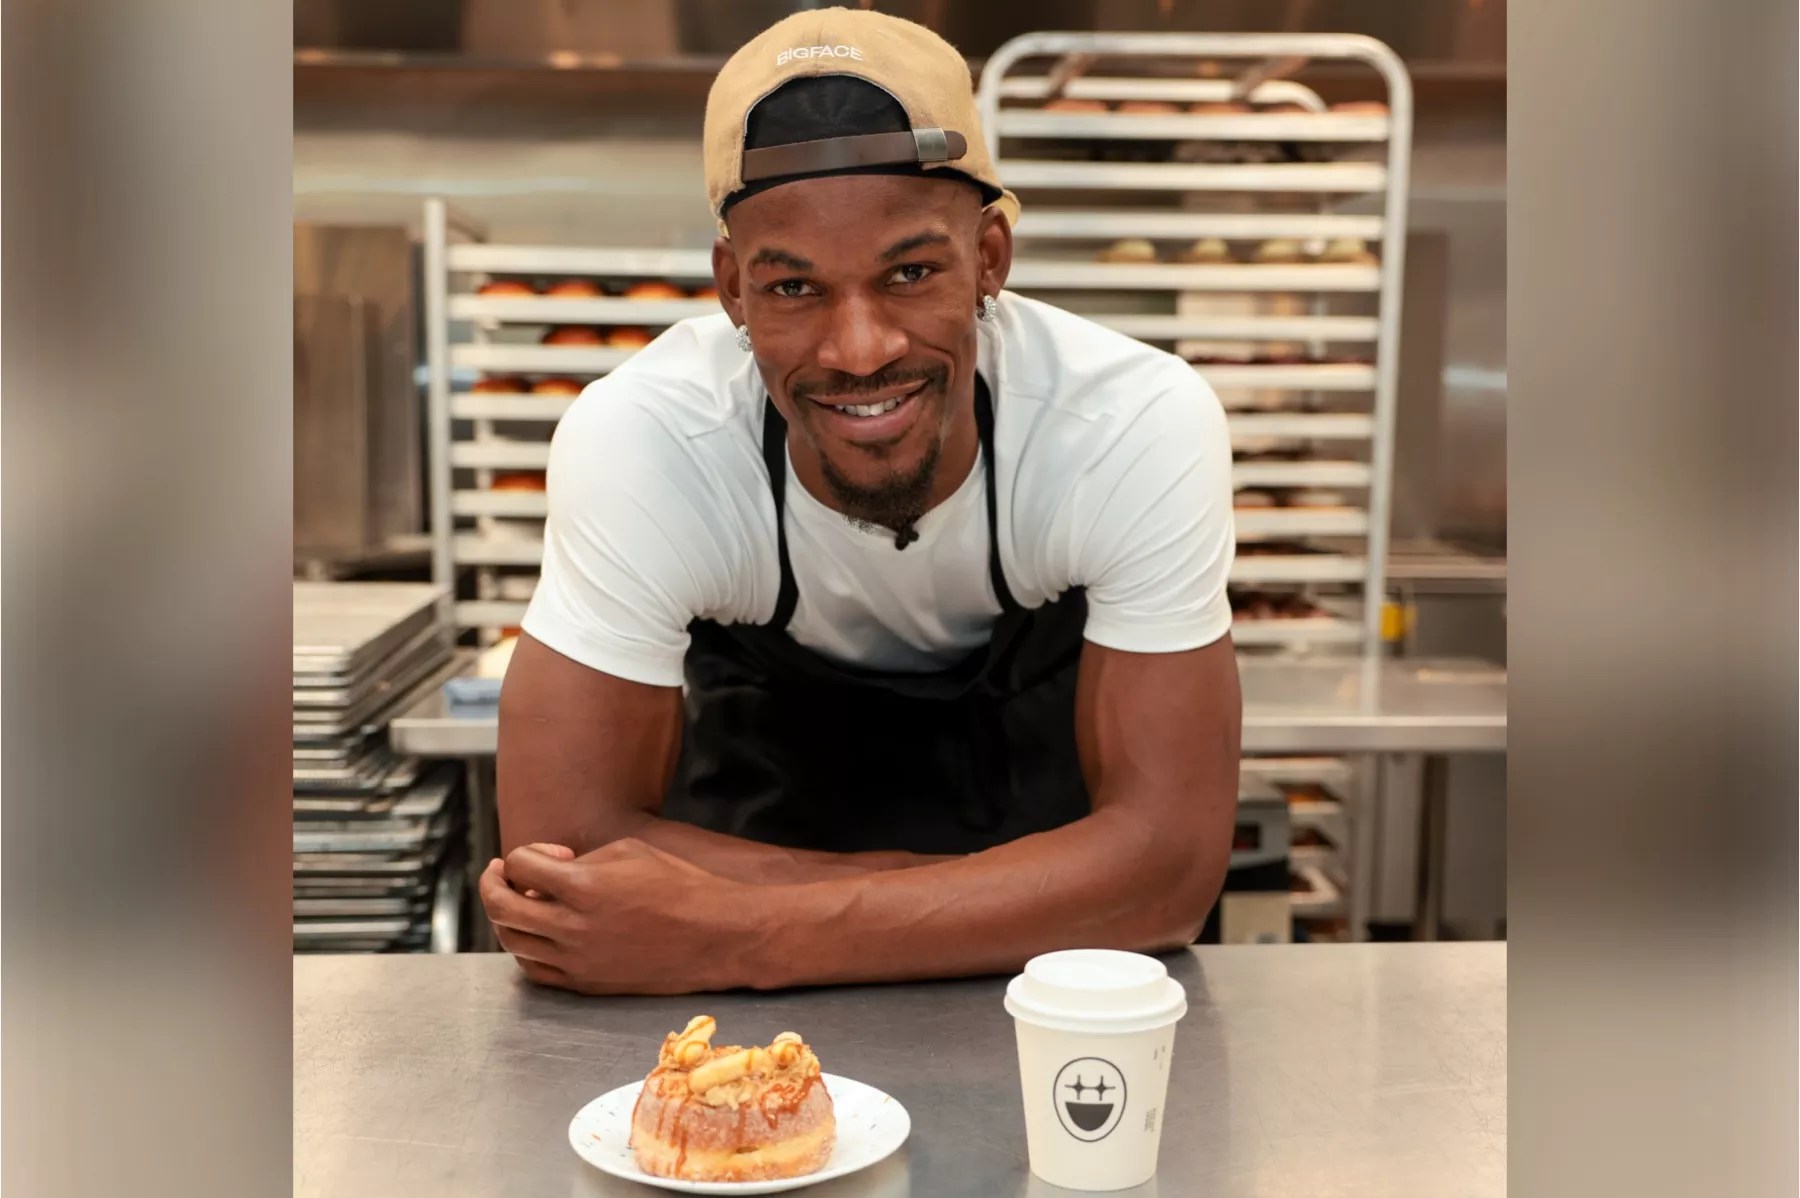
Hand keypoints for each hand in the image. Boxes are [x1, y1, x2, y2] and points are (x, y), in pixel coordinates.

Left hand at [478, 839, 761, 994]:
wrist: (716, 934)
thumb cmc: (680, 886)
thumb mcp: (629, 851)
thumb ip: (580, 860)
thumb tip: (548, 871)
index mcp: (583, 888)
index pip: (520, 866)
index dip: (526, 854)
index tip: (551, 854)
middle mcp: (572, 928)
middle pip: (502, 906)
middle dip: (494, 883)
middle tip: (500, 873)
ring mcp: (577, 961)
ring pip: (513, 941)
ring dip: (506, 917)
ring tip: (517, 901)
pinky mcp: (587, 984)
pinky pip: (536, 970)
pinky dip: (526, 950)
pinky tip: (535, 935)